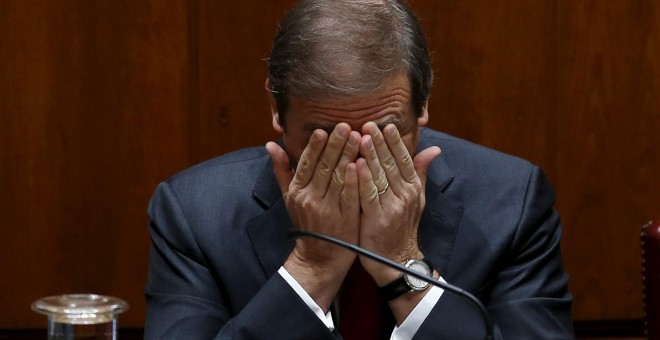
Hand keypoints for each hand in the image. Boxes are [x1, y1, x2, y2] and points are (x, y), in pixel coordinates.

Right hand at [266, 123, 360, 309]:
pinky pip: (349, 196)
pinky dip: (353, 180)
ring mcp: (327, 209)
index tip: (324, 129)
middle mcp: (310, 199)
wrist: (319, 258)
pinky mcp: (344, 219)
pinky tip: (359, 165)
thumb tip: (271, 144)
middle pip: (324, 166)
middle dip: (336, 144)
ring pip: (338, 178)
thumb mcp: (289, 197)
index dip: (315, 146)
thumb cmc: (307, 223)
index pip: (307, 163)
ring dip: (348, 155)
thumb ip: (282, 169)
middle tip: (346, 125)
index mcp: (298, 191)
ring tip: (358, 137)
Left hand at [356, 122, 440, 284]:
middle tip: (368, 124)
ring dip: (370, 155)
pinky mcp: (378, 219)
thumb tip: (434, 148)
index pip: (404, 159)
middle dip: (379, 142)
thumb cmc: (402, 227)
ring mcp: (392, 207)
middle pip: (391, 163)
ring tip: (360, 137)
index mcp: (413, 187)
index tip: (386, 125)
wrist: (397, 261)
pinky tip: (356, 164)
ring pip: (380, 176)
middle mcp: (406, 195)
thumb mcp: (417, 199)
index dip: (395, 141)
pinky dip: (363, 179)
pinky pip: (369, 195)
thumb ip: (420, 172)